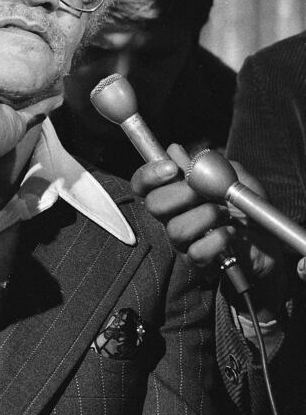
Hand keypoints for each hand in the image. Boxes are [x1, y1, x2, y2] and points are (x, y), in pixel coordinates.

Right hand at [130, 144, 279, 287]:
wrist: (270, 244)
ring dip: (206, 216)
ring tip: (226, 214)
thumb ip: (209, 165)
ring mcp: (183, 243)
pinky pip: (196, 252)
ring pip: (176, 229)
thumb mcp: (236, 179)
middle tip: (203, 192)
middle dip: (180, 194)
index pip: (144, 186)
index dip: (148, 175)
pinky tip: (231, 234)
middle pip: (153, 205)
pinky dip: (218, 239)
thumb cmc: (248, 210)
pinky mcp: (197, 264)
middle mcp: (174, 219)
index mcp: (177, 196)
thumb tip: (175, 151)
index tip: (171, 169)